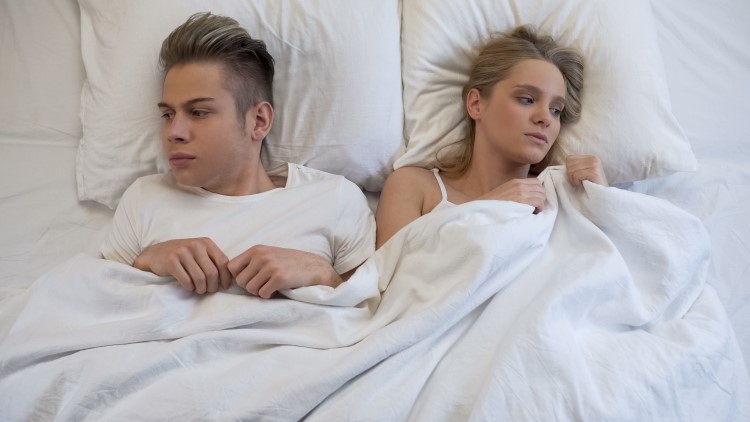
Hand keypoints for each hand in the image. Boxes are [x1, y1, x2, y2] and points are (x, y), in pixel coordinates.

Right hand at [133, 238, 231, 293]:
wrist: (155, 254)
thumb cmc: (183, 256)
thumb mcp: (200, 252)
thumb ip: (213, 261)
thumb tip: (229, 279)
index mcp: (206, 243)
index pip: (223, 262)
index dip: (225, 277)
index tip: (223, 287)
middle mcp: (196, 245)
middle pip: (212, 273)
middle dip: (212, 286)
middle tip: (207, 290)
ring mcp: (183, 252)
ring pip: (200, 279)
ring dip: (200, 289)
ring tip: (198, 289)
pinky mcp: (171, 261)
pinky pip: (186, 281)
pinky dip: (189, 287)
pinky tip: (188, 286)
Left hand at [228, 245, 342, 298]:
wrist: (314, 267)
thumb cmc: (290, 263)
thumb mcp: (269, 255)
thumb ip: (252, 261)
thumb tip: (230, 275)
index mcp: (256, 250)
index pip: (231, 267)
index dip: (239, 277)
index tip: (250, 280)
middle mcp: (261, 256)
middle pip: (240, 281)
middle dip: (249, 287)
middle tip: (263, 285)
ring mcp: (270, 266)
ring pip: (250, 289)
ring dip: (259, 292)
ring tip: (271, 286)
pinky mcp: (279, 277)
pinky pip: (262, 293)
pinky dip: (268, 295)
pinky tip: (277, 289)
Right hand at [480, 177, 546, 213]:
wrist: (482, 209)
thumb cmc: (492, 205)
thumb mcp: (504, 193)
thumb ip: (516, 192)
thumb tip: (529, 198)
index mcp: (515, 181)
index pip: (536, 182)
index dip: (538, 192)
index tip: (534, 201)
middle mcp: (519, 184)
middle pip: (541, 188)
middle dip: (541, 199)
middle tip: (535, 208)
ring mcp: (520, 191)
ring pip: (541, 195)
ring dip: (540, 205)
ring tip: (533, 212)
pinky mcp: (521, 200)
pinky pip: (539, 202)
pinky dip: (539, 208)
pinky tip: (532, 213)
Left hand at [566, 155, 607, 186]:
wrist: (602, 196)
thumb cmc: (590, 186)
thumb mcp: (582, 173)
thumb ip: (574, 167)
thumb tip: (562, 166)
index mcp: (590, 157)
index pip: (569, 158)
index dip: (569, 169)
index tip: (577, 177)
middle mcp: (593, 158)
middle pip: (569, 163)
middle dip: (571, 175)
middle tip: (579, 182)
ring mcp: (594, 165)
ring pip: (571, 169)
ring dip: (574, 180)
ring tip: (582, 183)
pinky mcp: (594, 172)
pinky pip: (576, 175)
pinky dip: (577, 183)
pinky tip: (584, 185)